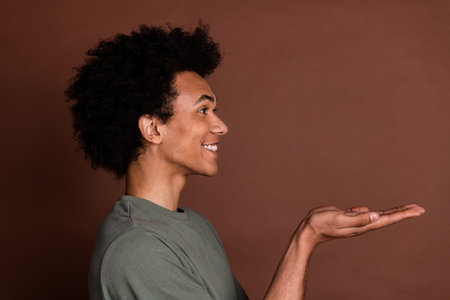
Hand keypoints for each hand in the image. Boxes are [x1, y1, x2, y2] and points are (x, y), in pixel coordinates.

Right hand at [299, 204, 424, 245]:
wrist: (308, 230)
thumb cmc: (322, 224)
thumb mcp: (339, 218)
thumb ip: (357, 218)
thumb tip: (376, 215)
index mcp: (362, 225)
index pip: (387, 219)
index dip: (403, 214)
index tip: (418, 211)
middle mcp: (361, 224)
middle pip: (387, 218)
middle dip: (403, 213)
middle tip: (420, 209)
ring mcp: (354, 221)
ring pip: (377, 215)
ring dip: (391, 212)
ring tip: (403, 210)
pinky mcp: (346, 217)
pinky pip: (362, 213)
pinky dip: (371, 212)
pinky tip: (373, 210)